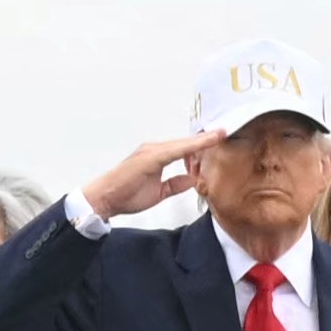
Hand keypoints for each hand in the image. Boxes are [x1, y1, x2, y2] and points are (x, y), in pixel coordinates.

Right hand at [76, 131, 217, 225]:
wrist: (104, 198)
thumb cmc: (126, 195)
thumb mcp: (159, 192)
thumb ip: (175, 184)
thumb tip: (192, 180)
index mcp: (156, 157)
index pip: (184, 149)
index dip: (201, 145)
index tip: (219, 139)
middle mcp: (154, 150)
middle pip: (185, 143)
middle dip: (205, 139)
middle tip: (225, 132)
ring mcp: (152, 151)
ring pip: (183, 143)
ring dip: (202, 140)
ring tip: (221, 134)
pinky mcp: (151, 157)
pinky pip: (176, 149)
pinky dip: (192, 145)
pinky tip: (206, 142)